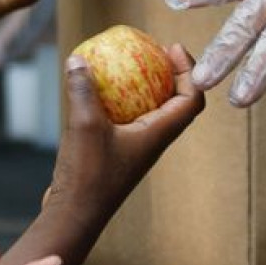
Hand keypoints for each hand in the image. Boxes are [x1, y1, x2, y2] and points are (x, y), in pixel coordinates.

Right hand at [46, 44, 204, 217]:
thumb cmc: (87, 177)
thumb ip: (83, 90)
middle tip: (152, 49)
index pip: (192, 100)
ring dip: (143, 87)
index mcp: (158, 135)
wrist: (73, 217)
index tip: (172, 48)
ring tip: (125, 64)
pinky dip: (116, 101)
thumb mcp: (84, 125)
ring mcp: (133, 148)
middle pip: (175, 102)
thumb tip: (78, 59)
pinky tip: (93, 89)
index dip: (190, 71)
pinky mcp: (114, 153)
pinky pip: (123, 119)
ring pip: (149, 111)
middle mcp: (151, 141)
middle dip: (169, 73)